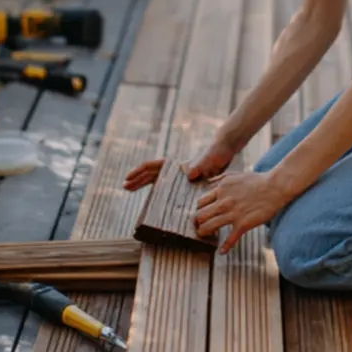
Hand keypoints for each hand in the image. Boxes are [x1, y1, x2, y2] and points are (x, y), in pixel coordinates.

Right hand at [122, 134, 239, 190]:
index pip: (154, 166)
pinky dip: (161, 193)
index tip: (128, 178)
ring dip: (144, 184)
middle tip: (124, 187)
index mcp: (177, 164)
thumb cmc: (216, 152)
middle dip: (137, 179)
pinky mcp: (189, 184)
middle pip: (152, 174)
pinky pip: (170, 189)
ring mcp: (181, 177)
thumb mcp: (208, 158)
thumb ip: (200, 165)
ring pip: (158, 181)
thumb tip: (189, 174)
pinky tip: (155, 201)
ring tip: (130, 189)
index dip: (140, 172)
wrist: (226, 150)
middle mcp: (176, 170)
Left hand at [195, 171, 291, 254]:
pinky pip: (230, 238)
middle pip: (200, 215)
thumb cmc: (257, 180)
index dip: (199, 209)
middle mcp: (223, 202)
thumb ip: (220, 179)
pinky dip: (225, 247)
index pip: (200, 202)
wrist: (274, 187)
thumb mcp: (234, 175)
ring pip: (209, 227)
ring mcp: (233, 214)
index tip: (201, 214)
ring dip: (204, 233)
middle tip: (199, 226)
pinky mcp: (243, 224)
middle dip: (198, 222)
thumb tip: (208, 183)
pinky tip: (222, 251)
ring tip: (204, 236)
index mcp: (221, 190)